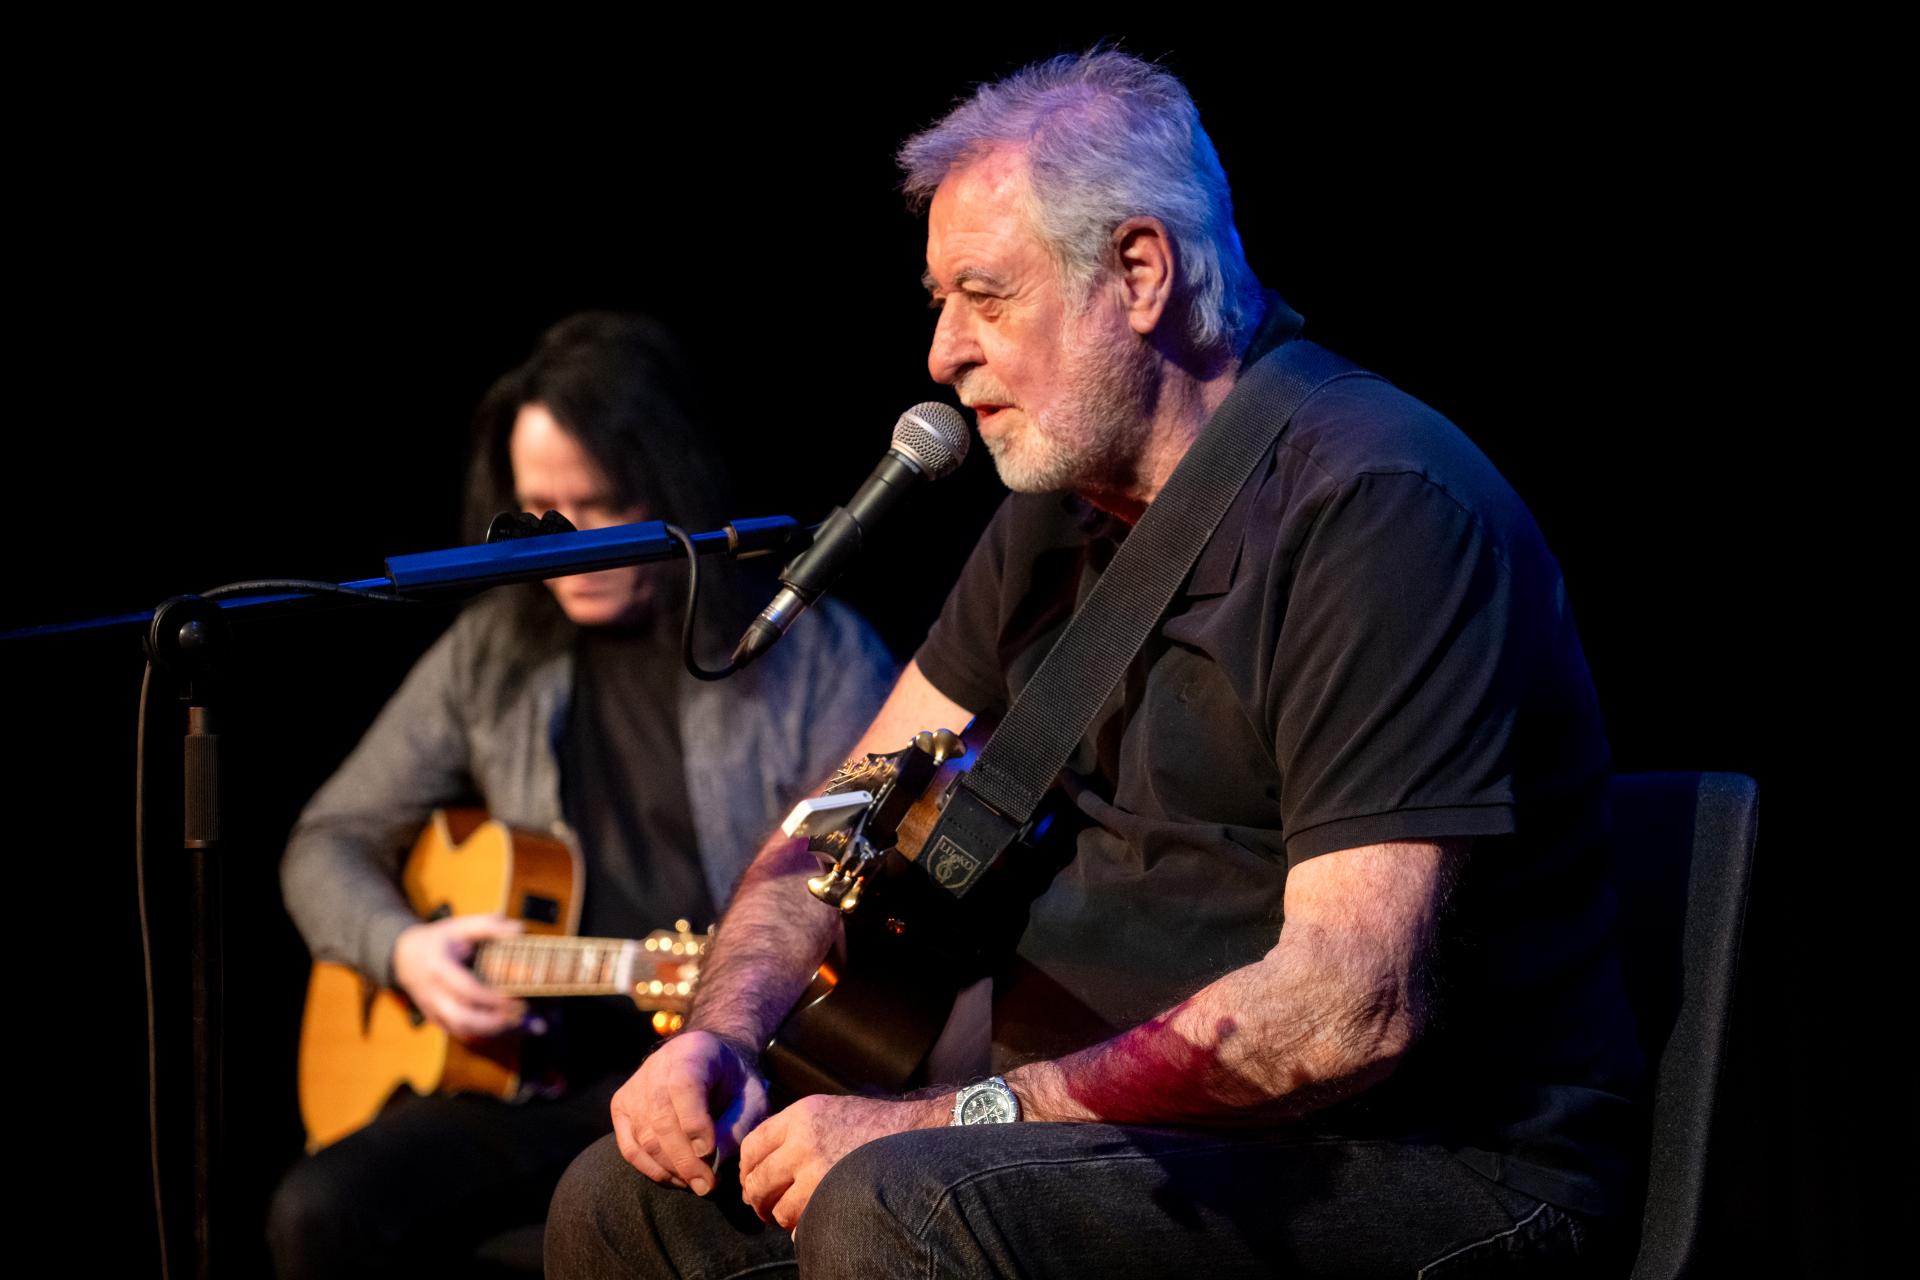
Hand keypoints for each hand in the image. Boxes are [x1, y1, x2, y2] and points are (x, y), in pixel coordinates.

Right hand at [391, 914, 526, 1041]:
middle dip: (489, 1022)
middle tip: (515, 1016)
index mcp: (438, 968)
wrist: (404, 955)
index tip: (512, 999)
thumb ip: (488, 927)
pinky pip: (455, 1032)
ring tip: (511, 1022)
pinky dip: (477, 1034)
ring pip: (457, 1030)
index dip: (490, 998)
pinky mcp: (434, 1018)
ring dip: (486, 1031)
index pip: (465, 989)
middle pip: (460, 1017)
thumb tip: (518, 929)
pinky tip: (497, 1028)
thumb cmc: (437, 940)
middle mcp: (432, 992)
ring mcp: (431, 1008)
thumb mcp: (459, 926)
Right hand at [611, 1030, 768, 1194]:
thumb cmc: (735, 1082)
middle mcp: (656, 1066)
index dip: (694, 1123)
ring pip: (644, 1137)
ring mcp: (634, 1087)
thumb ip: (738, 1125)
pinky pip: (630, 1147)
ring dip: (671, 1168)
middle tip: (707, 1185)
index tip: (709, 1152)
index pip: (683, 1087)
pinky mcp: (621, 1107)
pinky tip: (677, 1178)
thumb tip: (714, 1161)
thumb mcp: (752, 1096)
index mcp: (692, 1052)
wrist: (708, 1062)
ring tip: (698, 1183)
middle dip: (684, 1159)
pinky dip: (652, 1169)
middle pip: (660, 1118)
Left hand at [738, 1093, 948, 1230]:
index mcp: (799, 1115)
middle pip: (757, 1180)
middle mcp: (802, 1141)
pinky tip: (812, 1221)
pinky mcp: (833, 1196)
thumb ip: (794, 1129)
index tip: (749, 1181)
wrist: (913, 1133)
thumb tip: (761, 1162)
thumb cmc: (872, 1124)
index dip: (745, 1169)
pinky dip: (802, 1229)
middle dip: (756, 1200)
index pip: (752, 1145)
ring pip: (779, 1208)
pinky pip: (802, 1224)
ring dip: (781, 1216)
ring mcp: (817, 1171)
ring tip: (791, 1215)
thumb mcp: (828, 1110)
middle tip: (762, 1208)